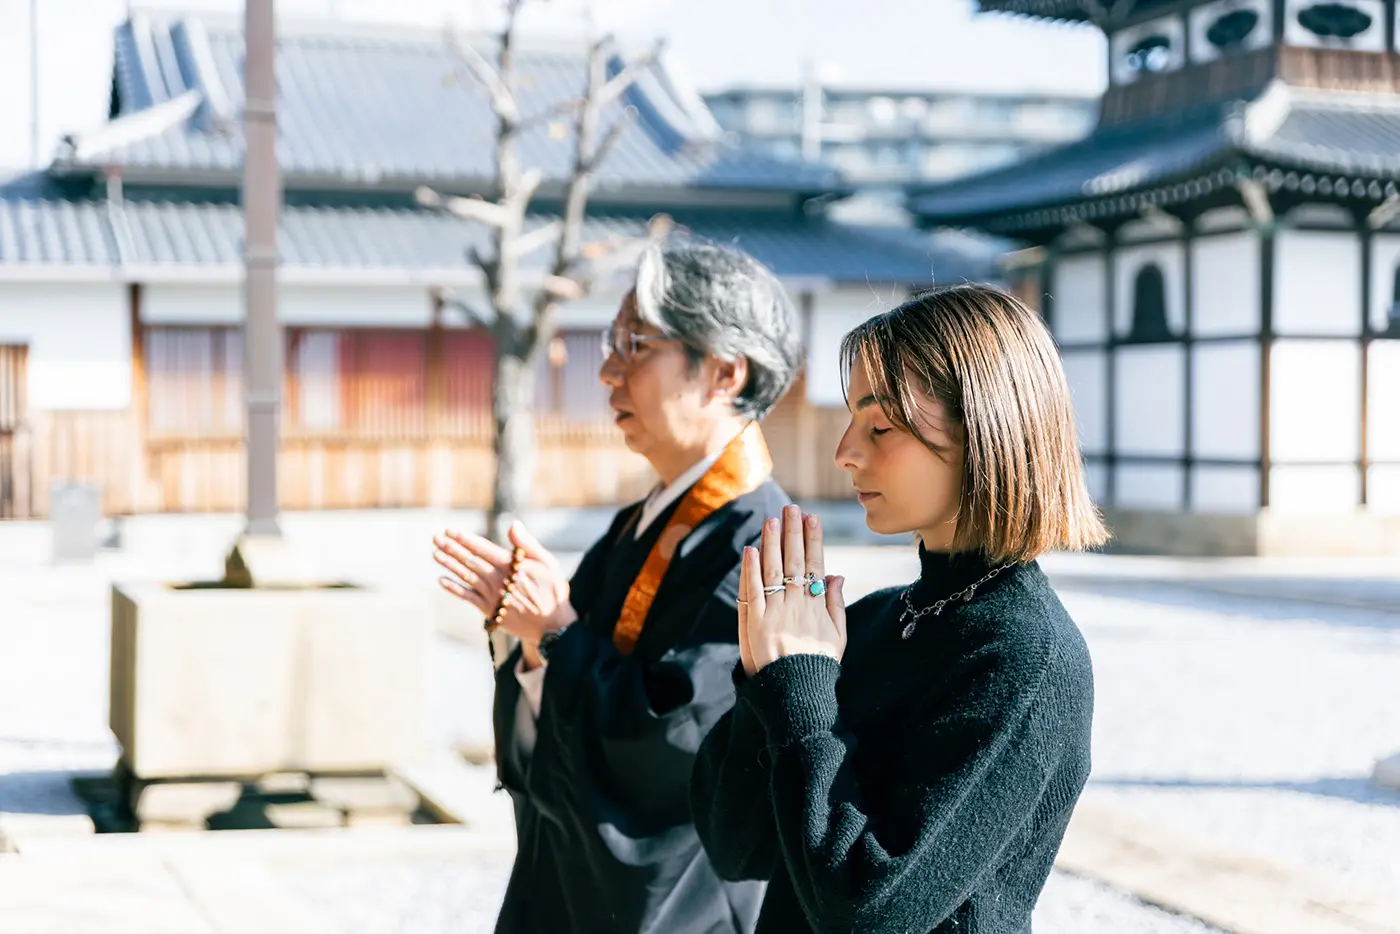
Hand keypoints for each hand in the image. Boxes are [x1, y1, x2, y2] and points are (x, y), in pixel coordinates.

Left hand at [434, 522, 575, 648]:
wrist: (552, 625)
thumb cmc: (552, 590)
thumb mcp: (547, 563)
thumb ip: (528, 544)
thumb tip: (513, 524)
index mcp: (512, 566)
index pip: (483, 548)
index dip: (465, 539)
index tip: (450, 530)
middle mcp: (498, 580)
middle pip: (471, 561)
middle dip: (452, 548)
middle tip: (436, 538)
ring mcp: (493, 596)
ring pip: (467, 577)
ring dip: (450, 565)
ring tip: (435, 554)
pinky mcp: (490, 611)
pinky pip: (468, 598)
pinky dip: (454, 589)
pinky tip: (441, 581)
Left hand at [738, 505, 845, 673]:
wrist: (797, 694)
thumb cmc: (818, 666)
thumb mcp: (838, 637)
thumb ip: (837, 604)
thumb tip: (838, 575)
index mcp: (818, 607)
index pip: (816, 565)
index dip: (814, 540)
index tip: (812, 519)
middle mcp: (797, 606)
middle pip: (794, 561)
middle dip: (793, 532)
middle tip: (791, 509)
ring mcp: (776, 614)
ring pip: (773, 571)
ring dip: (771, 543)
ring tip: (771, 520)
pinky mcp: (756, 624)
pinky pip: (753, 591)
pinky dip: (751, 570)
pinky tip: (751, 550)